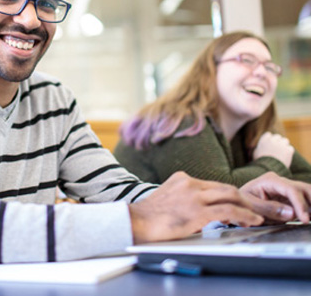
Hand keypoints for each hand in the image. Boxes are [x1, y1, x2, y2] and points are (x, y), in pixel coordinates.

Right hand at [129, 172, 262, 243]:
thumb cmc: (149, 215)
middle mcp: (190, 183)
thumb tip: (199, 210)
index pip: (215, 185)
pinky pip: (227, 211)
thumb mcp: (168, 197)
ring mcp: (194, 196)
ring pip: (230, 196)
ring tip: (262, 214)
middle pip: (227, 188)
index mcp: (183, 178)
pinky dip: (244, 215)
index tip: (243, 202)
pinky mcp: (196, 211)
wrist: (135, 221)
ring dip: (250, 206)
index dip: (232, 194)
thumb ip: (184, 197)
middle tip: (261, 206)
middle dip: (247, 198)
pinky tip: (252, 220)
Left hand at [240, 172, 310, 223]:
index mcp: (269, 180)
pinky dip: (309, 210)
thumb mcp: (249, 206)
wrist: (238, 203)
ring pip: (308, 193)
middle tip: (310, 219)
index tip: (305, 219)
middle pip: (304, 189)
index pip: (291, 189)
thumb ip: (268, 209)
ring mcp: (288, 189)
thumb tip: (292, 213)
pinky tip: (309, 218)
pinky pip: (306, 202)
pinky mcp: (292, 199)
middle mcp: (281, 182)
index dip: (300, 204)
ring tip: (309, 219)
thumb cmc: (241, 202)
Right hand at [253, 132, 293, 167]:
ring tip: (282, 152)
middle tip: (278, 148)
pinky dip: (289, 152)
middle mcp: (273, 140)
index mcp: (264, 140)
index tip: (270, 144)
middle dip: (278, 141)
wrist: (268, 169)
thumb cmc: (260, 162)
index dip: (270, 139)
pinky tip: (286, 156)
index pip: (269, 134)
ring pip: (285, 140)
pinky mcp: (288, 150)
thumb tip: (259, 147)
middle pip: (278, 137)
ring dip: (284, 145)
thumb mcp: (255, 153)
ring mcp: (281, 144)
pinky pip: (290, 148)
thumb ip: (259, 147)